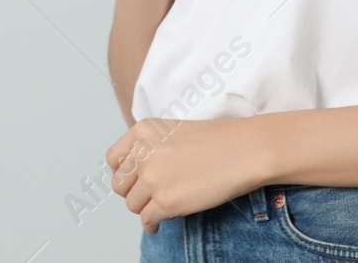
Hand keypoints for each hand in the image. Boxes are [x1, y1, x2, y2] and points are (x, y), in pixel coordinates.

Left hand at [105, 116, 268, 233]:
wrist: (244, 151)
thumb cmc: (217, 141)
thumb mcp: (173, 132)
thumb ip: (149, 148)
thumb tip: (135, 176)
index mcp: (142, 131)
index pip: (114, 159)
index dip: (124, 172)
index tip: (134, 179)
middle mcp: (142, 154)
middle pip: (120, 185)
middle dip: (134, 192)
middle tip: (150, 195)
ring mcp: (152, 179)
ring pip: (133, 205)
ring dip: (146, 208)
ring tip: (162, 205)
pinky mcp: (166, 202)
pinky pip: (147, 221)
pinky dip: (152, 225)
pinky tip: (160, 223)